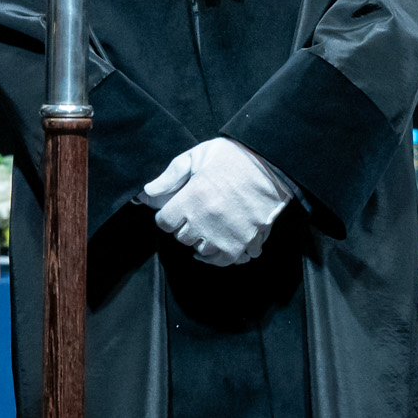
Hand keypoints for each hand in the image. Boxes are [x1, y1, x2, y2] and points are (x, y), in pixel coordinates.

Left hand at [140, 137, 294, 266]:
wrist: (270, 164)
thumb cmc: (232, 156)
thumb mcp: (197, 156)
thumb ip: (171, 175)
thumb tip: (147, 193)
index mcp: (193, 198)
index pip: (165, 222)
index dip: (168, 215)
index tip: (175, 209)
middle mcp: (206, 221)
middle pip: (182, 237)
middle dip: (185, 226)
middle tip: (195, 213)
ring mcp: (226, 235)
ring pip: (202, 251)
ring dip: (202, 241)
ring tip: (209, 227)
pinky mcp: (245, 242)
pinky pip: (225, 260)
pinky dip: (220, 256)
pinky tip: (219, 245)